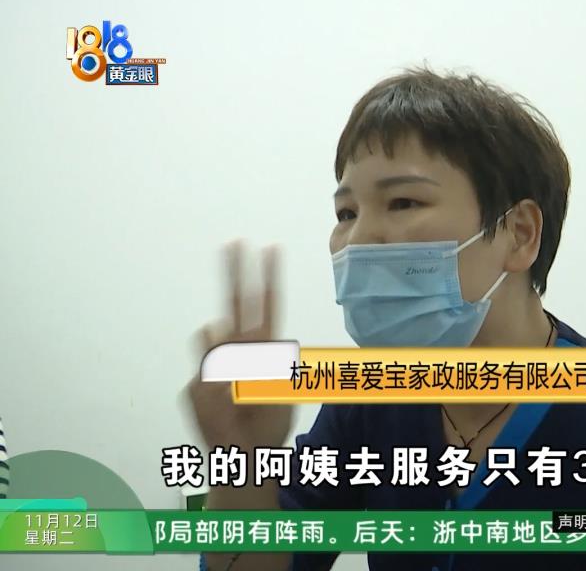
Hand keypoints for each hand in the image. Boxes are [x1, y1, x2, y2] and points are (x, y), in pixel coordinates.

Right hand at [186, 241, 293, 450]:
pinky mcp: (196, 385)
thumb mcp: (276, 391)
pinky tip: (223, 412)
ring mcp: (217, 366)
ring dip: (226, 361)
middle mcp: (240, 352)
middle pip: (237, 304)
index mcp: (265, 350)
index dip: (270, 278)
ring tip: (238, 392)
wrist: (246, 456)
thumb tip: (239, 334)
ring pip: (213, 342)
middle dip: (236, 273)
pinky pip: (202, 381)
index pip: (268, 306)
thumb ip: (261, 361)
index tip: (272, 248)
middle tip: (235, 242)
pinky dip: (214, 396)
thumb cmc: (267, 423)